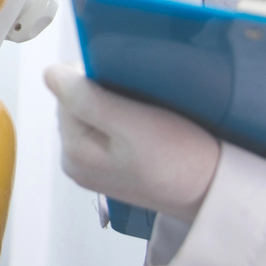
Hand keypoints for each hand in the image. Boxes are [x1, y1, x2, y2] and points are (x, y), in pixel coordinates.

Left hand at [44, 63, 218, 220]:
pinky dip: (126, 118)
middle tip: (142, 101)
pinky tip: (149, 125)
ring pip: (94, 111)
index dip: (95, 77)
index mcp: (73, 152)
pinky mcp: (113, 165)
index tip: (128, 85)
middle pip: (77, 102)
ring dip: (117, 103)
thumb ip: (86, 99)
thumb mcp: (134, 124)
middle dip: (104, 91)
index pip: (66, 92)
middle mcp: (76, 162)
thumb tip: (50, 74)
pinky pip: (109, 127)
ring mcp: (93, 166)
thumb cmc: (182, 161)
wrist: (215, 191)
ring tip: (148, 114)